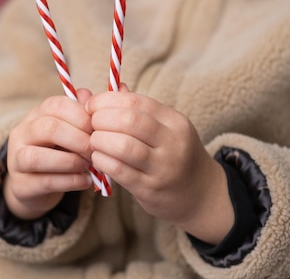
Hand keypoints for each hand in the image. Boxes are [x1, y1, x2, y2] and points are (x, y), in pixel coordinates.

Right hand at [4, 89, 94, 219]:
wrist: (35, 185)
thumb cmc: (60, 151)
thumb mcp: (72, 130)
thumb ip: (88, 113)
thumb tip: (118, 89)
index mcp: (37, 114)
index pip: (56, 105)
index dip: (81, 116)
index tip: (99, 129)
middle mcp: (23, 133)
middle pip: (47, 127)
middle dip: (78, 139)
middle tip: (95, 149)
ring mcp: (17, 160)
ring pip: (36, 157)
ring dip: (69, 161)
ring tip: (87, 165)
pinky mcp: (21, 185)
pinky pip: (44, 182)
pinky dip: (69, 181)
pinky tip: (85, 181)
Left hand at [85, 84, 233, 243]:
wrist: (200, 194)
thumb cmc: (172, 155)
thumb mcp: (162, 128)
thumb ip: (130, 110)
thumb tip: (88, 94)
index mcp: (174, 121)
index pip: (136, 102)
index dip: (107, 101)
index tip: (91, 105)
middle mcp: (172, 142)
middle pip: (129, 121)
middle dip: (101, 119)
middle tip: (91, 124)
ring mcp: (163, 167)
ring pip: (123, 146)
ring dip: (99, 141)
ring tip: (94, 141)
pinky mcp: (151, 189)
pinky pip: (119, 170)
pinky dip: (102, 161)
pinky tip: (98, 158)